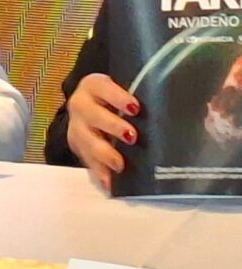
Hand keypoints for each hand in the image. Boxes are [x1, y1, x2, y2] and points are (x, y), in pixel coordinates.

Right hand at [67, 73, 138, 190]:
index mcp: (94, 85)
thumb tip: (190, 106)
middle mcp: (81, 104)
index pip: (101, 87)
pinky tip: (110, 182)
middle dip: (111, 125)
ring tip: (120, 164)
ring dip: (103, 152)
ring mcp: (77, 126)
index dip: (117, 97)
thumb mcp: (127, 88)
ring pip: (85, 139)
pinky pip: (87, 160)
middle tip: (132, 137)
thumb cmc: (117, 98)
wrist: (92, 106)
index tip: (135, 108)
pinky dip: (99, 172)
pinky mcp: (78, 146)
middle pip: (92, 114)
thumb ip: (149, 93)